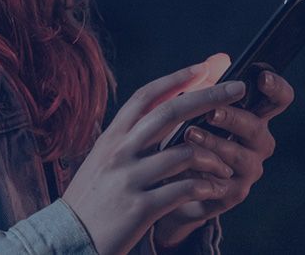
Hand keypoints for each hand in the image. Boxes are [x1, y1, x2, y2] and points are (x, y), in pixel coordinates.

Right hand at [61, 62, 247, 254]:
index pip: (147, 96)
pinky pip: (183, 190)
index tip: (205, 67)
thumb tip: (159, 112)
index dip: (177, 78)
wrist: (66, 238)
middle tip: (238, 88)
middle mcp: (119, 151)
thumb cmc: (91, 199)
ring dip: (213, 158)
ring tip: (227, 168)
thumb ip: (127, 138)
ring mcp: (129, 178)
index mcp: (112, 137)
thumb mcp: (102, 160)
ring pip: (184, 153)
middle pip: (170, 112)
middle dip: (208, 96)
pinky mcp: (139, 207)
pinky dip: (204, 187)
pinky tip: (213, 190)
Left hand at [152, 69, 294, 249]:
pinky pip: (224, 182)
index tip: (261, 78)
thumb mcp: (193, 106)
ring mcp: (249, 169)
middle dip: (235, 118)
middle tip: (212, 112)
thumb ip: (208, 83)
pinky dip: (204, 171)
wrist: (170, 179)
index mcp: (254, 114)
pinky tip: (186, 165)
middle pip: (258, 127)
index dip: (276, 87)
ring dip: (215, 143)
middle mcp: (258, 142)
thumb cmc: (186, 134)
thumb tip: (220, 58)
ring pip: (240, 155)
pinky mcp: (233, 193)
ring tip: (189, 134)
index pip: (279, 98)